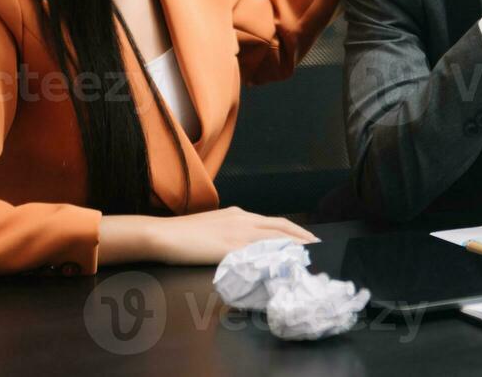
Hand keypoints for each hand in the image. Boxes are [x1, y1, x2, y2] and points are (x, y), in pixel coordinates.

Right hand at [99, 207, 317, 265]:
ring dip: (293, 248)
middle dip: (302, 238)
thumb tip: (245, 245)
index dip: (295, 231)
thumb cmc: (184, 234)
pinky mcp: (229, 249)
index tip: (309, 239)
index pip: (275, 222)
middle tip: (318, 248)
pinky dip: (273, 259)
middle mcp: (243, 220)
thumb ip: (232, 232)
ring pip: (274, 239)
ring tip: (308, 257)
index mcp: (240, 215)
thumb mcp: (214, 226)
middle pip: (281, 228)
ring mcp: (237, 234)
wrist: (163, 234)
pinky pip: (256, 254)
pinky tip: (283, 266)